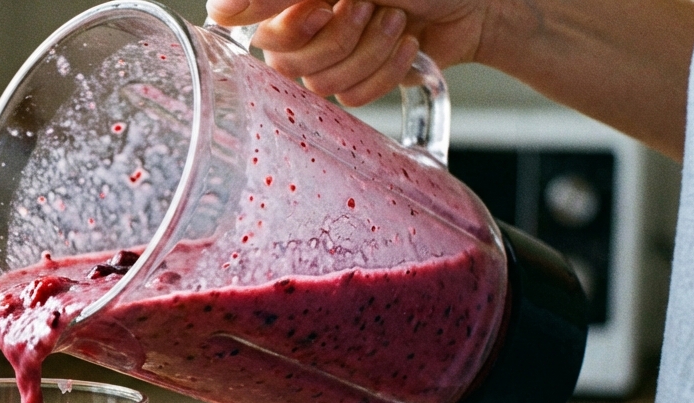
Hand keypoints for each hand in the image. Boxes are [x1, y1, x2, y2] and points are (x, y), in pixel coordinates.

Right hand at [206, 0, 491, 105]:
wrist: (474, 3)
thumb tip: (218, 10)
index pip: (254, 30)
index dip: (291, 29)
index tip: (322, 9)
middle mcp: (302, 25)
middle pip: (287, 62)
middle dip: (341, 37)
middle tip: (370, 6)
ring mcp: (329, 56)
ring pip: (322, 85)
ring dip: (371, 52)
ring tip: (397, 22)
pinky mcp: (357, 82)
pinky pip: (351, 101)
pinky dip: (388, 72)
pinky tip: (406, 47)